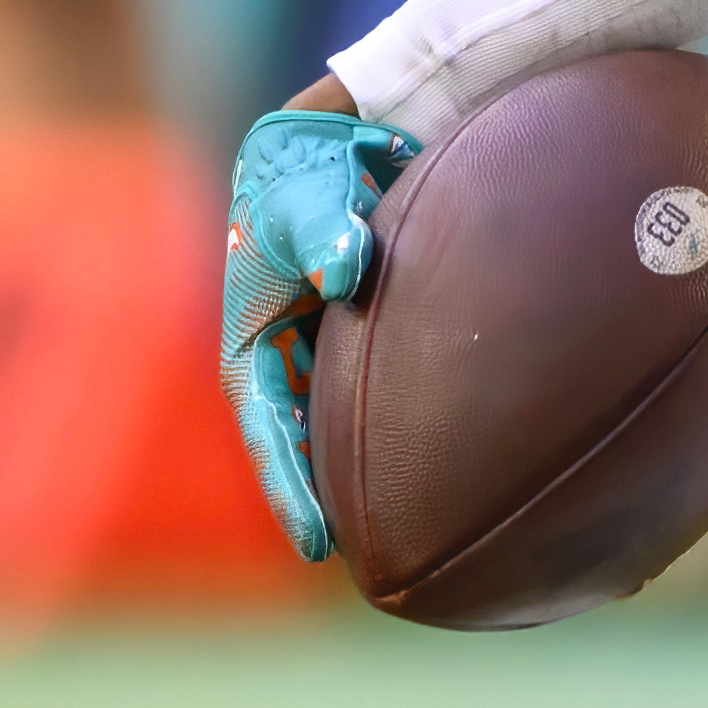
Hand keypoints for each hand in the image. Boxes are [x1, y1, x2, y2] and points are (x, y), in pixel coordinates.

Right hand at [219, 101, 417, 560]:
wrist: (338, 142)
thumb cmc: (307, 176)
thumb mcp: (306, 201)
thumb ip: (323, 230)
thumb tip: (344, 270)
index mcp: (250, 350)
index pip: (269, 436)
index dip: (292, 493)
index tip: (320, 547)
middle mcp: (284, 365)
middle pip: (306, 452)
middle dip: (333, 508)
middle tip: (377, 565)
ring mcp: (321, 360)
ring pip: (343, 434)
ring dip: (370, 481)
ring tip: (421, 540)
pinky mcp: (359, 347)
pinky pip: (379, 404)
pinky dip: (409, 437)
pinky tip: (457, 472)